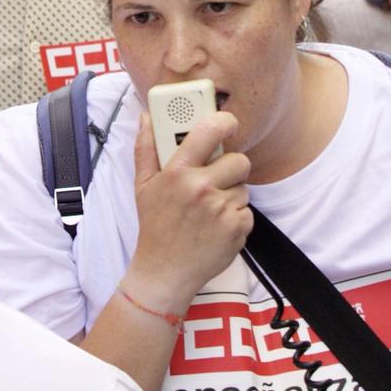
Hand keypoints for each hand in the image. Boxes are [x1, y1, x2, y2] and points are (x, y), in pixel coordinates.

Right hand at [123, 111, 252, 311]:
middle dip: (231, 168)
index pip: (208, 131)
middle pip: (239, 160)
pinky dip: (236, 218)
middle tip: (216, 179)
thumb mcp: (143, 186)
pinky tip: (216, 226)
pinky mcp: (237, 228)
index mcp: (177, 173)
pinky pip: (247, 212)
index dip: (224, 122)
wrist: (165, 272)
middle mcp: (200, 188)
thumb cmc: (155, 226)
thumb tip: (146, 118)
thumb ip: (145, 149)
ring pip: (244, 187)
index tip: (228, 124)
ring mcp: (221, 209)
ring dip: (232, 196)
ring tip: (210, 209)